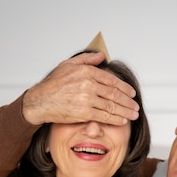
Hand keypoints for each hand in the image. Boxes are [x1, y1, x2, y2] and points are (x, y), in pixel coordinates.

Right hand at [22, 51, 139, 126]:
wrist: (40, 101)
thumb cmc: (52, 85)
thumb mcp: (68, 65)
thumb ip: (86, 60)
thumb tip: (102, 56)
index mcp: (86, 72)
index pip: (111, 80)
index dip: (124, 88)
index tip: (132, 93)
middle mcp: (88, 84)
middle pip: (114, 94)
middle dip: (128, 101)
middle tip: (136, 106)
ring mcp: (86, 99)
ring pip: (111, 106)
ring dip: (125, 111)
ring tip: (133, 115)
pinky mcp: (83, 113)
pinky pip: (104, 116)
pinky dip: (115, 119)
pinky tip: (122, 121)